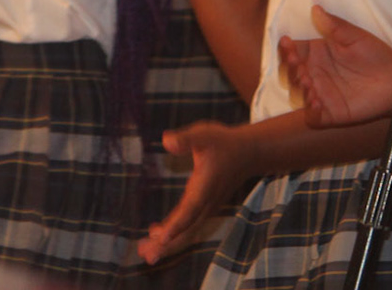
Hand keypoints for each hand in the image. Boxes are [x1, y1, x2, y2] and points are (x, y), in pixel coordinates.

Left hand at [144, 121, 254, 262]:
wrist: (246, 154)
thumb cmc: (223, 143)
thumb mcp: (203, 134)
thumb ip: (185, 139)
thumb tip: (167, 140)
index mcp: (204, 188)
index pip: (189, 210)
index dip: (176, 225)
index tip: (161, 239)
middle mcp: (206, 203)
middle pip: (186, 229)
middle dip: (168, 244)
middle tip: (147, 256)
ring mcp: (206, 208)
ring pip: (186, 231)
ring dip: (167, 244)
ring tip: (144, 253)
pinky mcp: (203, 208)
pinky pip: (187, 226)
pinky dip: (172, 233)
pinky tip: (154, 236)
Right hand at [279, 6, 391, 127]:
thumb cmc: (376, 54)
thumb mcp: (354, 36)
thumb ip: (334, 25)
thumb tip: (316, 9)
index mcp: (316, 54)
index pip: (292, 51)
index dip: (286, 48)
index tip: (287, 43)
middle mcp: (314, 74)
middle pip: (290, 72)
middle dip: (288, 68)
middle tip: (297, 64)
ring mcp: (321, 94)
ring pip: (297, 94)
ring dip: (297, 88)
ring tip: (308, 83)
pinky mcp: (331, 113)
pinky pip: (314, 116)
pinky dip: (310, 112)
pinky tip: (316, 102)